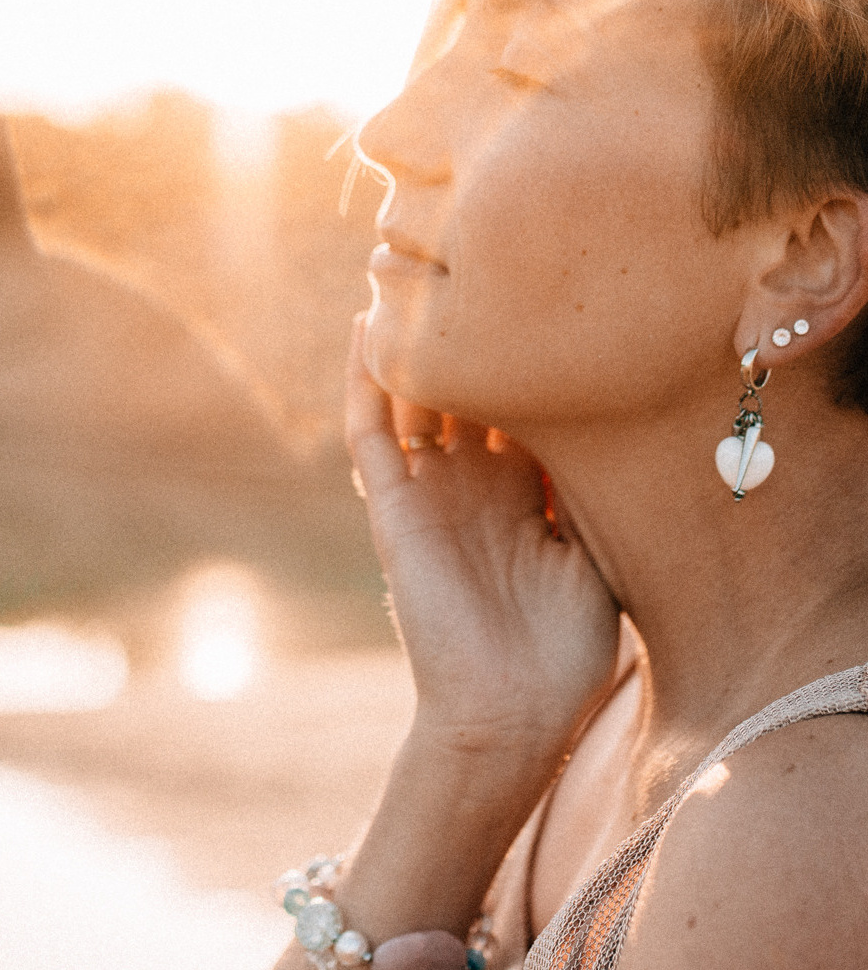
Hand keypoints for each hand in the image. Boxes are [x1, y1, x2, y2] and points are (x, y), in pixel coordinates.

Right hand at [346, 314, 619, 759]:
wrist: (513, 707)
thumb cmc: (565, 644)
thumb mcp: (593, 545)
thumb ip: (583, 480)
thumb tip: (605, 407)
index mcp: (518, 490)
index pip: (513, 403)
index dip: (520, 352)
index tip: (538, 293)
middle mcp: (469, 480)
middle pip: (461, 387)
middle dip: (465, 334)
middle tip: (469, 261)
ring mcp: (427, 489)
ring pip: (409, 396)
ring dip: (407, 340)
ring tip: (407, 271)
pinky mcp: (391, 504)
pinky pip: (369, 429)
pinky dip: (364, 379)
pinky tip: (366, 325)